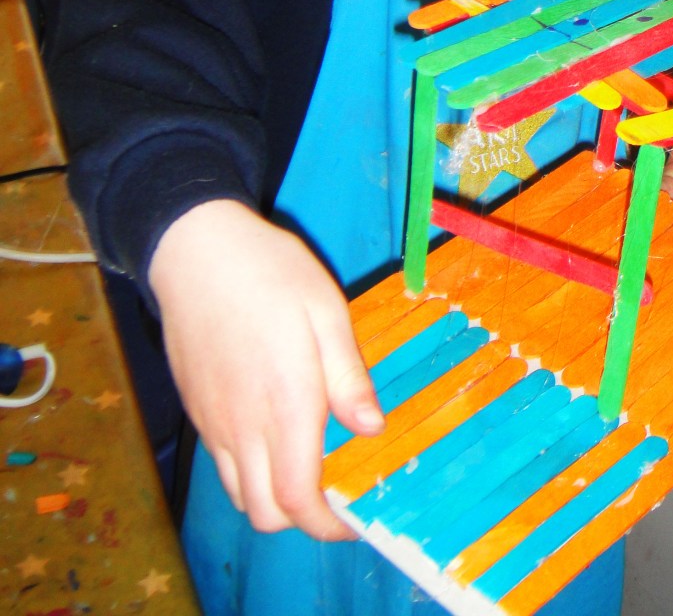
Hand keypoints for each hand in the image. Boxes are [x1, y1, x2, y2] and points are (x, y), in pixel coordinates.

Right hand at [148, 200, 383, 536]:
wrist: (196, 250)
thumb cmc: (270, 273)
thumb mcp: (326, 310)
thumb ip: (348, 376)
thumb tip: (372, 428)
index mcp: (285, 406)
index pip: (297, 500)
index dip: (327, 526)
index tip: (354, 518)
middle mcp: (243, 427)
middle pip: (266, 514)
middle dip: (302, 519)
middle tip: (334, 491)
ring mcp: (214, 422)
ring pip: (241, 494)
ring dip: (274, 497)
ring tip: (306, 464)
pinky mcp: (197, 409)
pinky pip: (222, 464)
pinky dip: (249, 471)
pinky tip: (273, 433)